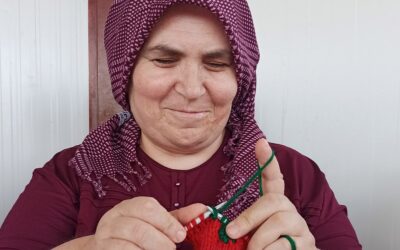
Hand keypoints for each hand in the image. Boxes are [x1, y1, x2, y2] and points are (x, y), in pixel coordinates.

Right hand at [85, 197, 204, 249]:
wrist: (106, 248)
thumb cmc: (136, 236)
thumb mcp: (156, 224)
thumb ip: (177, 218)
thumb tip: (203, 210)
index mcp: (129, 207)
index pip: (147, 207)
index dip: (167, 222)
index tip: (181, 236)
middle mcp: (113, 219)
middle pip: (138, 228)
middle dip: (160, 242)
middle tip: (171, 249)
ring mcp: (104, 239)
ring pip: (128, 246)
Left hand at [226, 139, 316, 249]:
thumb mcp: (246, 236)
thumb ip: (234, 226)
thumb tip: (211, 219)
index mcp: (273, 208)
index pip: (273, 180)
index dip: (267, 161)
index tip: (261, 142)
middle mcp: (290, 212)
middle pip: (273, 201)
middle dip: (249, 217)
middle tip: (230, 233)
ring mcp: (300, 228)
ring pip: (278, 223)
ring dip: (257, 241)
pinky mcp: (307, 245)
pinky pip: (283, 245)